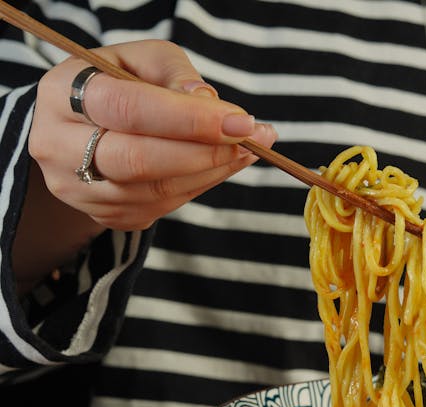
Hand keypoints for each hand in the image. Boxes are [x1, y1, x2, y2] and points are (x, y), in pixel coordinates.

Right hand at [29, 39, 277, 230]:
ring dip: (213, 170)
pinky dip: (202, 185)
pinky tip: (224, 164)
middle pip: (139, 160)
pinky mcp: (105, 215)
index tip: (241, 121)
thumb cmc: (116, 84)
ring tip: (250, 148)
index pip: (129, 110)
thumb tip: (207, 103)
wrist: (78, 126)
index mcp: (62, 95)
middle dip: (205, 152)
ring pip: (157, 190)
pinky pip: (163, 206)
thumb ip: (174, 73)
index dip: (189, 119)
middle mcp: (58, 147)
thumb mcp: (140, 59)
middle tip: (253, 139)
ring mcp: (79, 189)